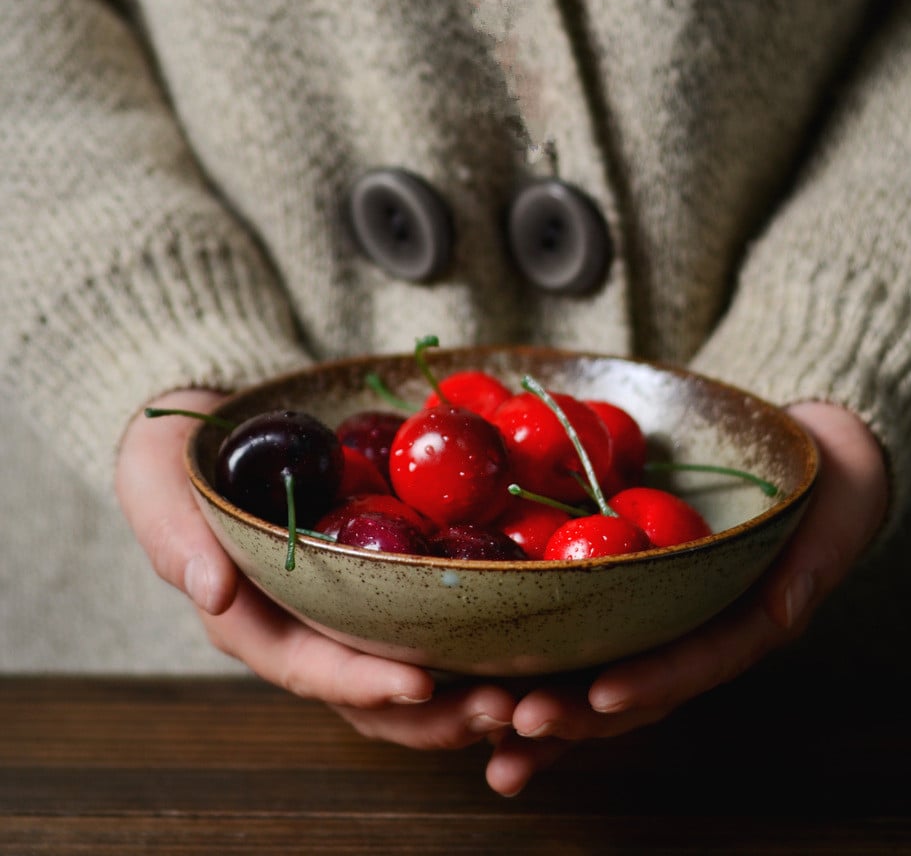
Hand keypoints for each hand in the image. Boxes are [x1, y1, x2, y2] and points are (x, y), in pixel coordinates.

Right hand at [115, 390, 517, 752]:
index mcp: (250, 618)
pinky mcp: (374, 582)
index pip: (307, 667)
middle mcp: (300, 628)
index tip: (421, 684)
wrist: (212, 425)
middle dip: (433, 713)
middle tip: (504, 707)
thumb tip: (212, 593)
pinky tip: (519, 640)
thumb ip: (176, 536)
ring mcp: (341, 610)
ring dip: (461, 694)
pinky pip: (420, 625)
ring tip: (525, 693)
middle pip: (367, 694)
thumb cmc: (177, 453)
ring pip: (402, 675)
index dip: (362, 684)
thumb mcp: (157, 479)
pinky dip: (466, 642)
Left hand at [483, 401, 888, 796]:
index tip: (601, 697)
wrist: (815, 468)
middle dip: (576, 716)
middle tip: (518, 727)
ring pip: (599, 681)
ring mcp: (659, 625)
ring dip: (546, 714)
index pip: (693, 664)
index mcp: (741, 628)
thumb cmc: (825, 493)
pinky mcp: (629, 600)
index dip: (650, 683)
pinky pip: (584, 638)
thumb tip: (785, 609)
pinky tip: (489, 688)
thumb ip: (808, 570)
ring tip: (490, 739)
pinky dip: (540, 665)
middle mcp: (694, 638)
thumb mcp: (830, 523)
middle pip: (634, 691)